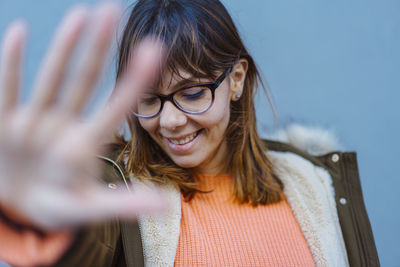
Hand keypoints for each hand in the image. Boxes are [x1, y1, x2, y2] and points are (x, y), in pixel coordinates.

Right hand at [0, 3, 164, 229]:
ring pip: (51, 79)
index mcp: (86, 144)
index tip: (155, 49)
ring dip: (64, 47)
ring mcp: (34, 122)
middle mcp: (63, 125)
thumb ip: (124, 205)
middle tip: (112, 10)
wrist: (20, 211)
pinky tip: (15, 31)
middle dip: (97, 48)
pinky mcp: (4, 126)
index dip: (135, 81)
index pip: (116, 108)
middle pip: (83, 81)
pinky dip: (10, 65)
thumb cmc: (60, 207)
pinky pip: (6, 92)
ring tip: (81, 14)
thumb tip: (166, 204)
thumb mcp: (90, 209)